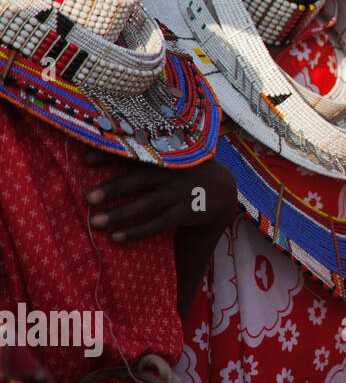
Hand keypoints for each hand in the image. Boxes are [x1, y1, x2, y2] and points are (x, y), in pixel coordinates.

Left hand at [83, 148, 238, 241]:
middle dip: (114, 189)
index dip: (112, 154)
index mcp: (167, 154)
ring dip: (120, 214)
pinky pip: (159, 224)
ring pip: (147, 204)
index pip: (136, 151)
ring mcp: (182, 192)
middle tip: (88, 198)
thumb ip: (144, 149)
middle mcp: (174, 172)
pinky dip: (137, 231)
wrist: (222, 188)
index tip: (85, 159)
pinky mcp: (188, 212)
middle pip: (140, 180)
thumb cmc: (184, 168)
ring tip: (95, 222)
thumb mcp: (172, 153)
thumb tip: (94, 145)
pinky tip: (116, 237)